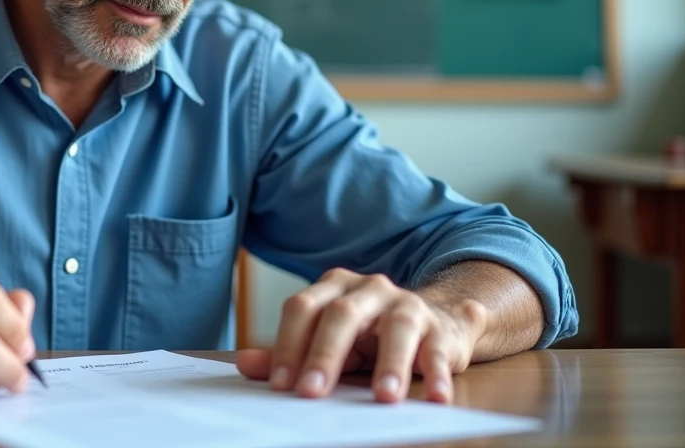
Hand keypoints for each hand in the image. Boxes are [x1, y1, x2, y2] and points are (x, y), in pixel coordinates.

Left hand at [236, 268, 487, 403]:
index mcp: (333, 288)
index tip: (279, 385)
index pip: (302, 309)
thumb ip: (288, 353)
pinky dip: (439, 372)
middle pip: (342, 315)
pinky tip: (437, 396)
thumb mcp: (326, 343)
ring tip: (384, 397)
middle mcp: (368, 288)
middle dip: (325, 355)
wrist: (432, 322)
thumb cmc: (368, 339)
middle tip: (312, 393)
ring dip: (390, 363)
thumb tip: (244, 365)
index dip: (287, 345)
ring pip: (397, 326)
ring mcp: (407, 304)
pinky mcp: (440, 329)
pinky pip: (439, 348)